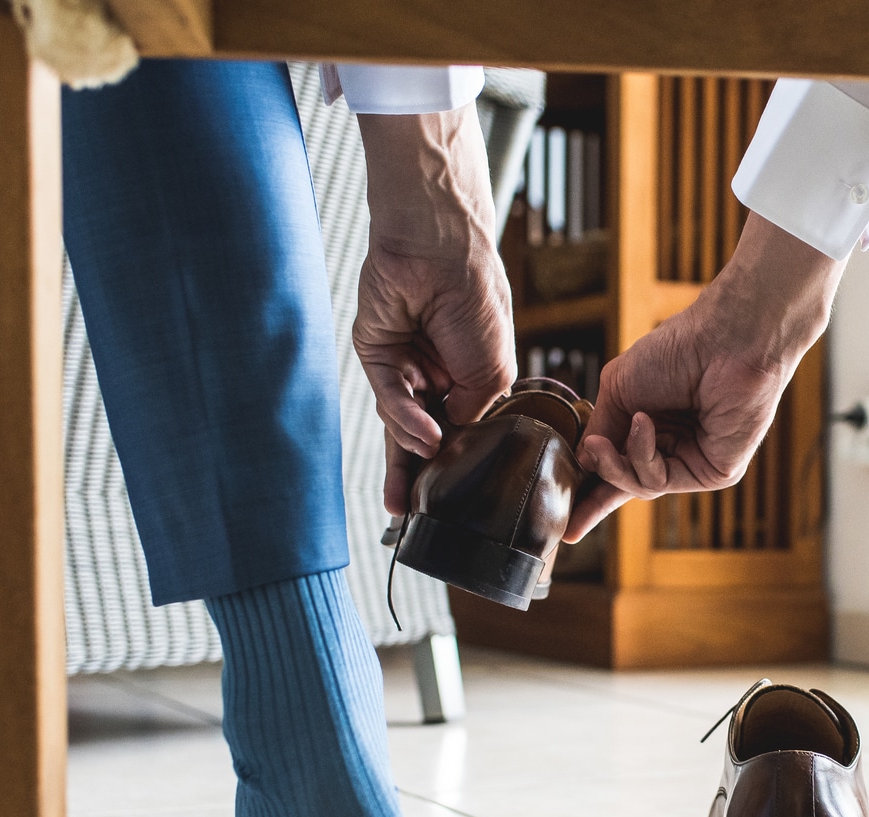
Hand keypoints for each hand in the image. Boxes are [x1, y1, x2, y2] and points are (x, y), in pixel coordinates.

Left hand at [353, 108, 516, 515]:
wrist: (442, 243)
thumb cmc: (478, 296)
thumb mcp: (493, 372)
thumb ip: (473, 415)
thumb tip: (446, 448)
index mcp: (468, 381)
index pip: (458, 432)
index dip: (454, 466)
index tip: (454, 505)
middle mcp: (434, 377)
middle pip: (423, 436)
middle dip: (415, 479)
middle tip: (407, 520)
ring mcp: (404, 365)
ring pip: (401, 422)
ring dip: (407, 457)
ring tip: (409, 494)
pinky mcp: (375, 352)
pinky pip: (389, 394)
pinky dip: (404, 417)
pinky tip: (422, 435)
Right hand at [567, 215, 845, 542]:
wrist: (722, 341)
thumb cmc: (676, 352)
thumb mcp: (619, 389)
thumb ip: (599, 428)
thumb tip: (582, 463)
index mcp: (648, 426)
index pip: (615, 467)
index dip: (588, 494)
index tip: (564, 526)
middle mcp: (671, 446)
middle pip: (624, 486)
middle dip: (595, 488)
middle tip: (586, 460)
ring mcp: (692, 461)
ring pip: (638, 486)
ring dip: (616, 464)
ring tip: (608, 438)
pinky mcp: (713, 472)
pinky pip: (662, 480)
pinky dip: (643, 455)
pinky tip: (643, 424)